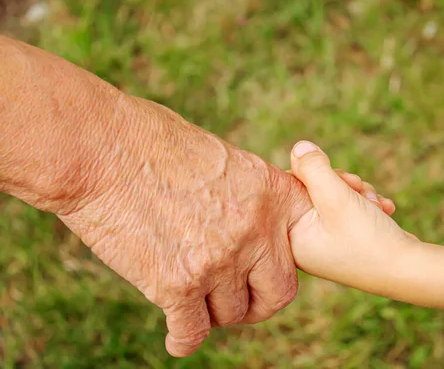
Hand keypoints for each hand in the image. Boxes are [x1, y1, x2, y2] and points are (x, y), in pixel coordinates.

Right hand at [57, 96, 311, 356]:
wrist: (101, 147)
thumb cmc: (156, 142)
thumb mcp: (225, 159)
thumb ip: (251, 199)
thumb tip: (261, 231)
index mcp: (273, 193)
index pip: (303, 247)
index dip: (283, 264)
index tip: (264, 269)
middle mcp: (256, 230)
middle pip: (279, 293)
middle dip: (258, 304)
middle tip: (236, 301)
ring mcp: (220, 260)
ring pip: (232, 314)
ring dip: (214, 312)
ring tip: (195, 300)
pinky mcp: (178, 285)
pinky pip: (192, 333)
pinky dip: (184, 339)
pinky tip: (177, 336)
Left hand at [288, 141, 419, 291]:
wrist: (409, 270)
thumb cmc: (367, 238)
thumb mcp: (336, 196)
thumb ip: (313, 168)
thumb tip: (298, 147)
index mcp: (292, 238)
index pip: (288, 190)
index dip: (313, 175)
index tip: (337, 179)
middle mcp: (304, 244)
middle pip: (313, 191)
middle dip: (342, 184)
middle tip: (359, 189)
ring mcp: (325, 244)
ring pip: (335, 197)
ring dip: (358, 192)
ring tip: (375, 203)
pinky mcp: (345, 241)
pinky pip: (348, 210)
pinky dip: (366, 205)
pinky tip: (383, 209)